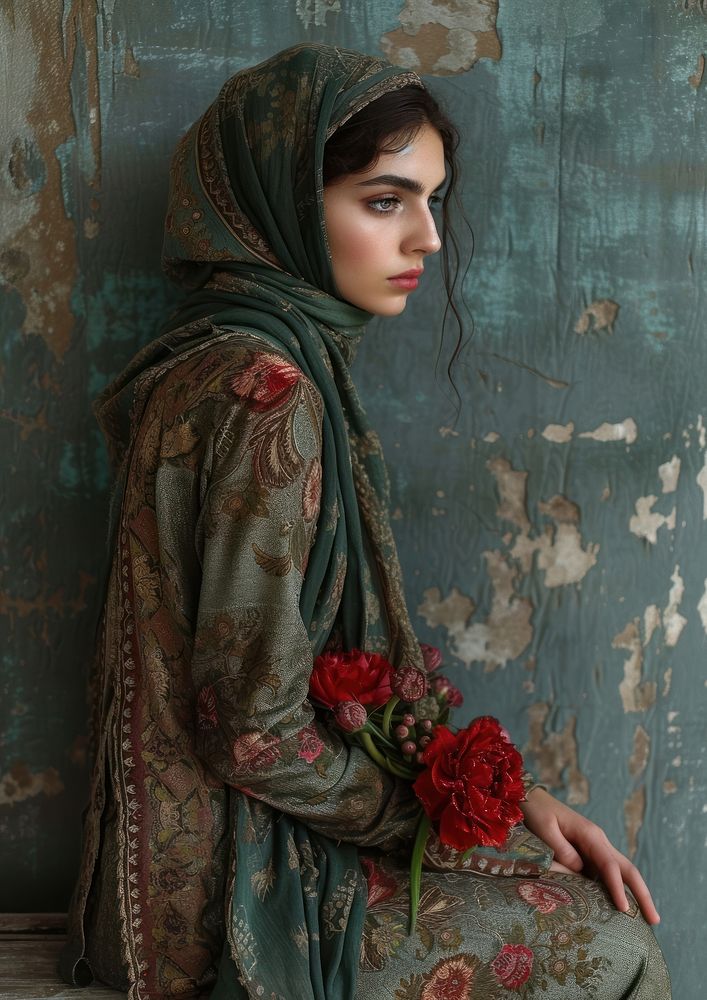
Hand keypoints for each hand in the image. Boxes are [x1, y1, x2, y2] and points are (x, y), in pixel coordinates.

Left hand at [520, 788, 659, 924]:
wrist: (534, 800)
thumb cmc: (538, 814)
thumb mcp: (545, 830)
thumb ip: (562, 850)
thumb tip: (581, 870)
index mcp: (590, 835)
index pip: (610, 865)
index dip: (618, 888)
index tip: (624, 909)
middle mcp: (599, 841)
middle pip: (627, 869)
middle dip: (642, 894)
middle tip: (655, 921)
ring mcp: (596, 848)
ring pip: (621, 873)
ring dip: (635, 894)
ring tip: (645, 921)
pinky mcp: (590, 855)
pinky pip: (608, 875)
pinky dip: (618, 891)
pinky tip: (619, 909)